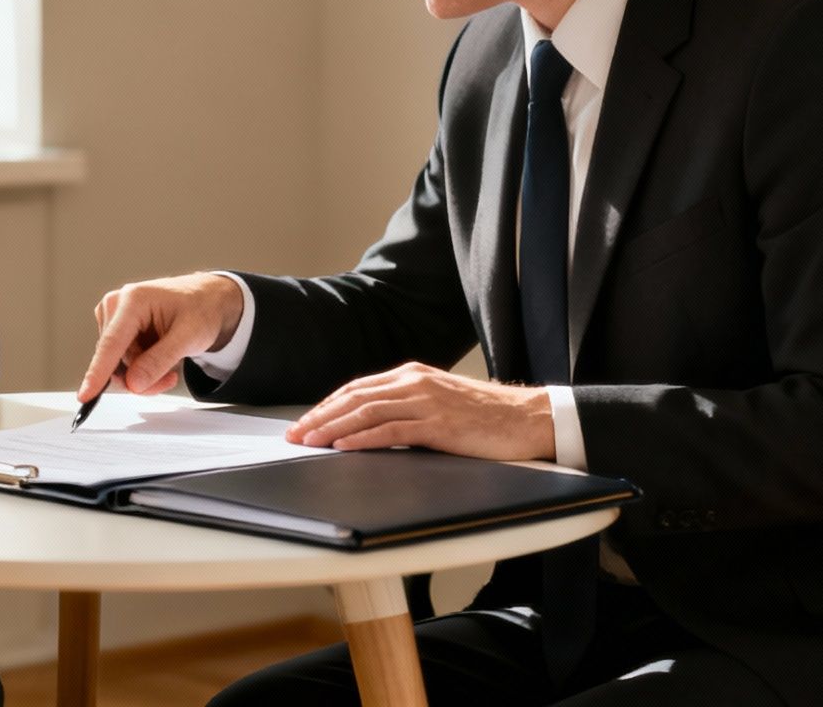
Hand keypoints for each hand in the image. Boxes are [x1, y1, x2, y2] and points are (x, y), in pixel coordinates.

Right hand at [78, 273, 244, 400]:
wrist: (205, 299)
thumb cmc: (200, 309)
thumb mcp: (189, 337)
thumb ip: (159, 361)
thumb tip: (132, 383)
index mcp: (133, 300)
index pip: (111, 343)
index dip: (98, 372)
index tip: (86, 395)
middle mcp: (116, 305)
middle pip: (115, 361)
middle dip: (140, 378)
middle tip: (169, 380)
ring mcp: (114, 317)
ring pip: (117, 365)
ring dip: (142, 376)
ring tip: (169, 368)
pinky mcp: (116, 328)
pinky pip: (120, 362)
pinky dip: (139, 370)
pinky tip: (159, 361)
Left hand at [286, 362, 556, 460]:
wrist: (528, 418)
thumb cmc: (486, 417)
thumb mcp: (439, 404)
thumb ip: (407, 408)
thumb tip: (371, 428)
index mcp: (412, 375)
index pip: (357, 388)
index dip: (326, 406)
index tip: (304, 422)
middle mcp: (414, 382)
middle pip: (354, 397)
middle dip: (319, 417)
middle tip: (294, 435)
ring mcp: (426, 401)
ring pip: (366, 412)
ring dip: (332, 429)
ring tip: (309, 443)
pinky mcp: (438, 423)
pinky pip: (391, 430)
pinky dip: (362, 439)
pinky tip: (343, 448)